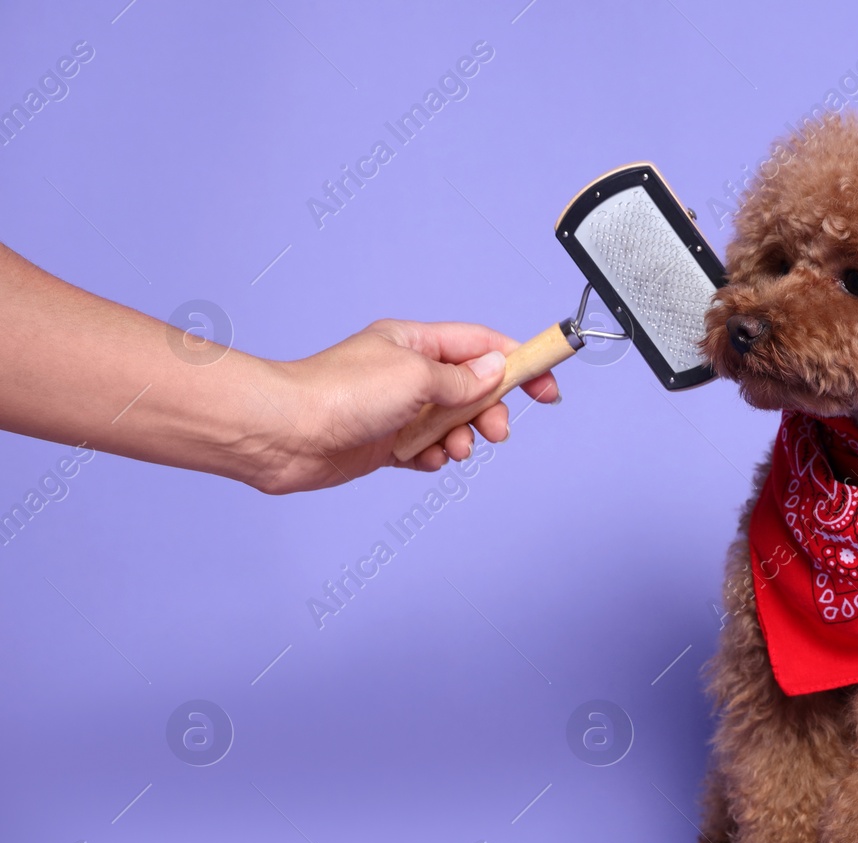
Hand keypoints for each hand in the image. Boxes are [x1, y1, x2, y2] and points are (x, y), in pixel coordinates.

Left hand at [260, 319, 559, 493]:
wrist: (284, 433)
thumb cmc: (340, 393)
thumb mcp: (417, 376)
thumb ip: (463, 378)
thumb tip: (495, 371)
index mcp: (416, 343)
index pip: (482, 345)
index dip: (520, 362)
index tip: (548, 386)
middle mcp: (408, 373)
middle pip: (474, 389)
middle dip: (491, 411)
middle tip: (497, 431)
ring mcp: (396, 410)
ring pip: (453, 424)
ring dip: (462, 438)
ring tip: (451, 449)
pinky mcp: (384, 444)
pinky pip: (427, 451)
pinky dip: (432, 458)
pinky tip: (420, 461)